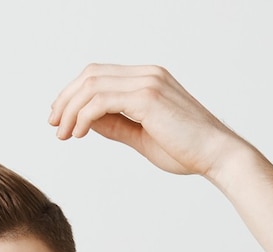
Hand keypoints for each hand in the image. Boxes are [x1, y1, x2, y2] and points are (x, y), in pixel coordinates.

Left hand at [48, 64, 251, 179]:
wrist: (218, 156)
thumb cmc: (188, 150)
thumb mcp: (143, 136)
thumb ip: (116, 125)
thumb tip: (88, 121)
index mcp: (149, 79)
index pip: (100, 75)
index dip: (74, 93)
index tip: (61, 117)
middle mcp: (148, 74)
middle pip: (90, 74)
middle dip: (66, 99)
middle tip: (54, 124)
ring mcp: (148, 82)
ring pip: (91, 85)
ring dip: (70, 110)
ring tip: (63, 133)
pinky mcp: (147, 97)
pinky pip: (101, 100)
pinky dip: (83, 116)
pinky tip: (79, 133)